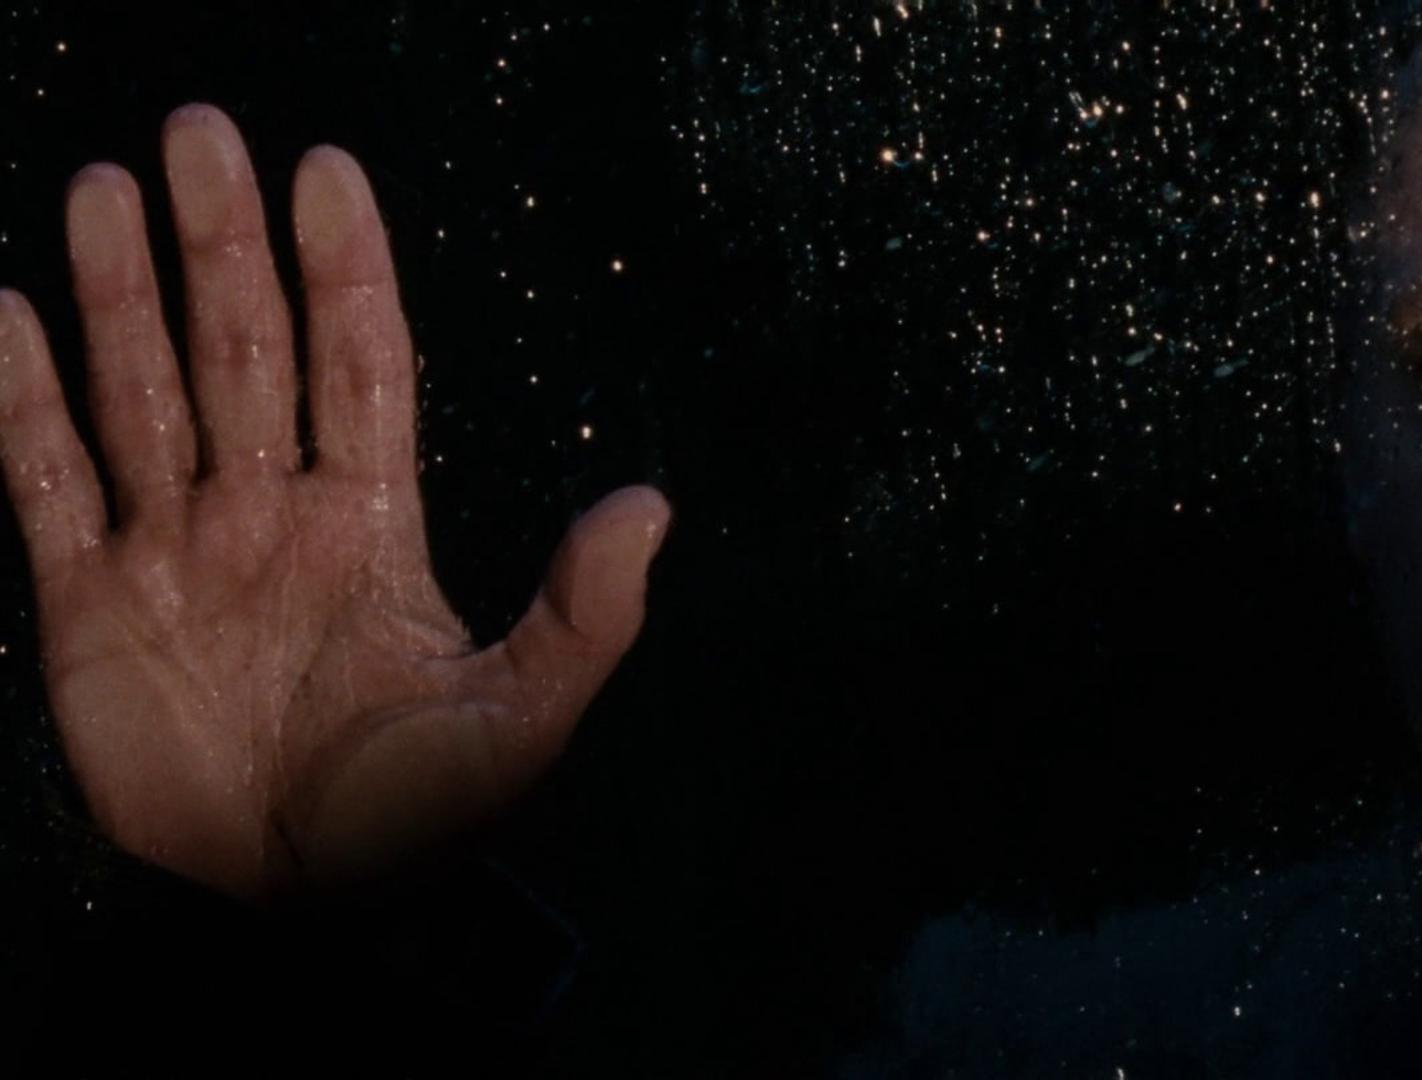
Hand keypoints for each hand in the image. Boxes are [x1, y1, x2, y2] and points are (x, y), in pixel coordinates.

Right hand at [0, 105, 667, 900]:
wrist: (303, 911)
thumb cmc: (417, 820)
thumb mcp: (525, 716)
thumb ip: (588, 610)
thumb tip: (654, 504)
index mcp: (370, 524)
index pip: (359, 364)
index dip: (343, 270)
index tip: (327, 170)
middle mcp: (269, 514)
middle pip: (240, 348)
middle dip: (221, 243)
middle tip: (200, 130)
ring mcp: (175, 551)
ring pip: (142, 389)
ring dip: (122, 289)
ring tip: (105, 184)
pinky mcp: (88, 605)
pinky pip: (46, 482)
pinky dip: (22, 401)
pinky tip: (7, 313)